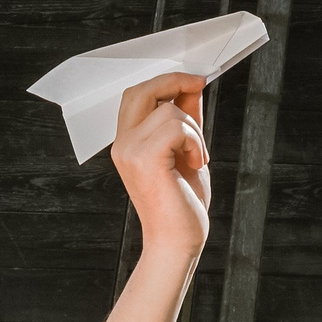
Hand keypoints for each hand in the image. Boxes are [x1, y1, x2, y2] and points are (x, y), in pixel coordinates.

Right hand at [109, 72, 209, 256]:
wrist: (176, 241)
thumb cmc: (180, 203)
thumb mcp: (185, 151)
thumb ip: (185, 120)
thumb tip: (191, 88)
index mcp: (127, 143)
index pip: (137, 95)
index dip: (165, 81)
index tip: (192, 81)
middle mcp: (122, 144)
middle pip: (142, 90)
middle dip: (174, 82)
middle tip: (198, 85)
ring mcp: (130, 151)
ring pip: (169, 110)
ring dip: (194, 130)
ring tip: (195, 157)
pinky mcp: (145, 158)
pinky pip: (177, 127)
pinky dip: (195, 142)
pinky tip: (196, 162)